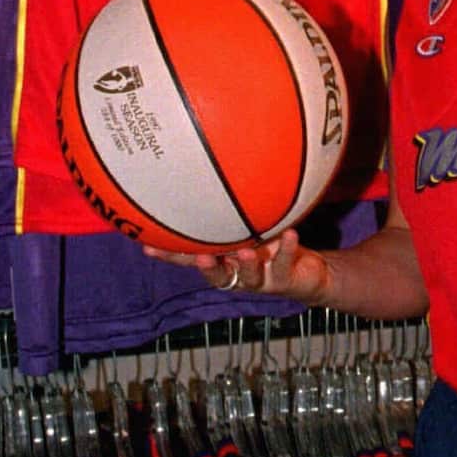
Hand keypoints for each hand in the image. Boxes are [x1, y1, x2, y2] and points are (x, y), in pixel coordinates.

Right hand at [143, 228, 332, 304]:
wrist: (308, 273)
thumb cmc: (272, 247)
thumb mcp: (250, 229)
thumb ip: (231, 215)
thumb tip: (213, 176)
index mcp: (223, 262)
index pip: (192, 259)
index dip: (171, 255)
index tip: (148, 247)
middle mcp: (237, 274)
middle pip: (216, 275)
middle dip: (206, 268)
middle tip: (200, 258)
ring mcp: (260, 280)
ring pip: (249, 277)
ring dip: (247, 265)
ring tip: (246, 251)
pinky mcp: (284, 280)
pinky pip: (284, 263)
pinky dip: (286, 249)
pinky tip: (290, 233)